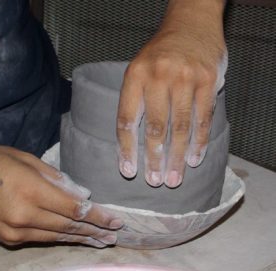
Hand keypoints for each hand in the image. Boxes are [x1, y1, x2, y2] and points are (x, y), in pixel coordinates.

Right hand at [0, 146, 122, 246]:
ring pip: (58, 236)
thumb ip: (57, 178)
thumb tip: (82, 194)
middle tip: (114, 236)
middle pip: (70, 226)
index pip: (75, 208)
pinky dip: (62, 238)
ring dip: (82, 239)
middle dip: (95, 231)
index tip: (116, 220)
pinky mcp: (8, 238)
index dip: (98, 216)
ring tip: (101, 242)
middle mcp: (24, 215)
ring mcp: (15, 231)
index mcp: (31, 191)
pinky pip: (42, 238)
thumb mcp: (27, 160)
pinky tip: (75, 238)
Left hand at [117, 0, 226, 186]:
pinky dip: (199, 143)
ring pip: (180, 127)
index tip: (128, 172)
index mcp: (135, 77)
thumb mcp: (139, 70)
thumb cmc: (160, 53)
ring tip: (172, 178)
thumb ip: (135, 101)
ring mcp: (185, 78)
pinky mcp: (208, 81)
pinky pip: (203, 119)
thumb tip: (130, 142)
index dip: (127, 150)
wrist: (190, 23)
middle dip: (154, 159)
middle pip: (155, 128)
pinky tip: (193, 160)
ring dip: (176, 157)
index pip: (127, 120)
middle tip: (154, 181)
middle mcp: (159, 77)